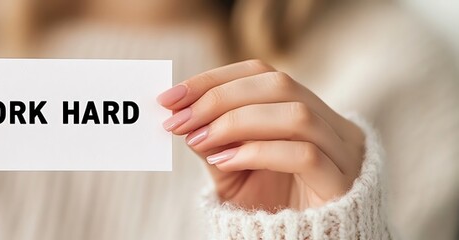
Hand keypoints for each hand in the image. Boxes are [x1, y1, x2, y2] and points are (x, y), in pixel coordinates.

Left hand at [158, 60, 364, 210]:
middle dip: (220, 98)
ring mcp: (344, 153)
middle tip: (179, 119)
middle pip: (279, 86)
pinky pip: (304, 155)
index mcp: (307, 110)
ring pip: (296, 115)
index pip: (261, 74)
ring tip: (199, 141)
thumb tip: (179, 112)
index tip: (170, 97)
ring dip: (237, 123)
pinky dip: (259, 152)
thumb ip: (211, 138)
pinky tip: (224, 162)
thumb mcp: (229, 167)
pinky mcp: (343, 185)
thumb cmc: (266, 206)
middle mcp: (332, 125)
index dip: (214, 80)